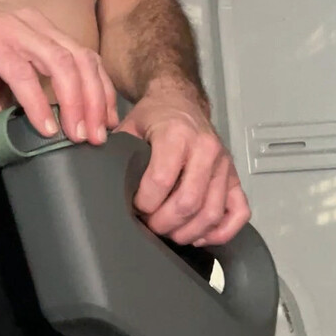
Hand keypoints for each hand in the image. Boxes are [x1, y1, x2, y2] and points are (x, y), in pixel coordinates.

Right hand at [0, 0, 117, 142]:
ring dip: (74, 103)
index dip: (101, 90)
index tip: (106, 122)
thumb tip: (21, 133)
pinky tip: (43, 126)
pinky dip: (37, 101)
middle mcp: (34, 26)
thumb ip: (9, 100)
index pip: (84, 58)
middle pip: (82, 61)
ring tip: (76, 135)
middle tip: (98, 137)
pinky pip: (22, 73)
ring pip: (61, 65)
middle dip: (96, 102)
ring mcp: (13, 31)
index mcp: (39, 30)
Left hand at [117, 83, 249, 246]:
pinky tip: (200, 234)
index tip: (135, 206)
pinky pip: (238, 213)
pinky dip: (220, 231)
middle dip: (163, 223)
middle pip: (188, 202)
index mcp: (177, 134)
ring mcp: (224, 165)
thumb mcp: (129, 126)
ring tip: (169, 232)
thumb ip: (115, 151)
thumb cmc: (156, 116)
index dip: (144, 202)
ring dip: (187, 232)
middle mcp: (205, 149)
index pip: (161, 180)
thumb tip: (97, 176)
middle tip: (150, 225)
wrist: (180, 102)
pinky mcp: (235, 178)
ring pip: (211, 213)